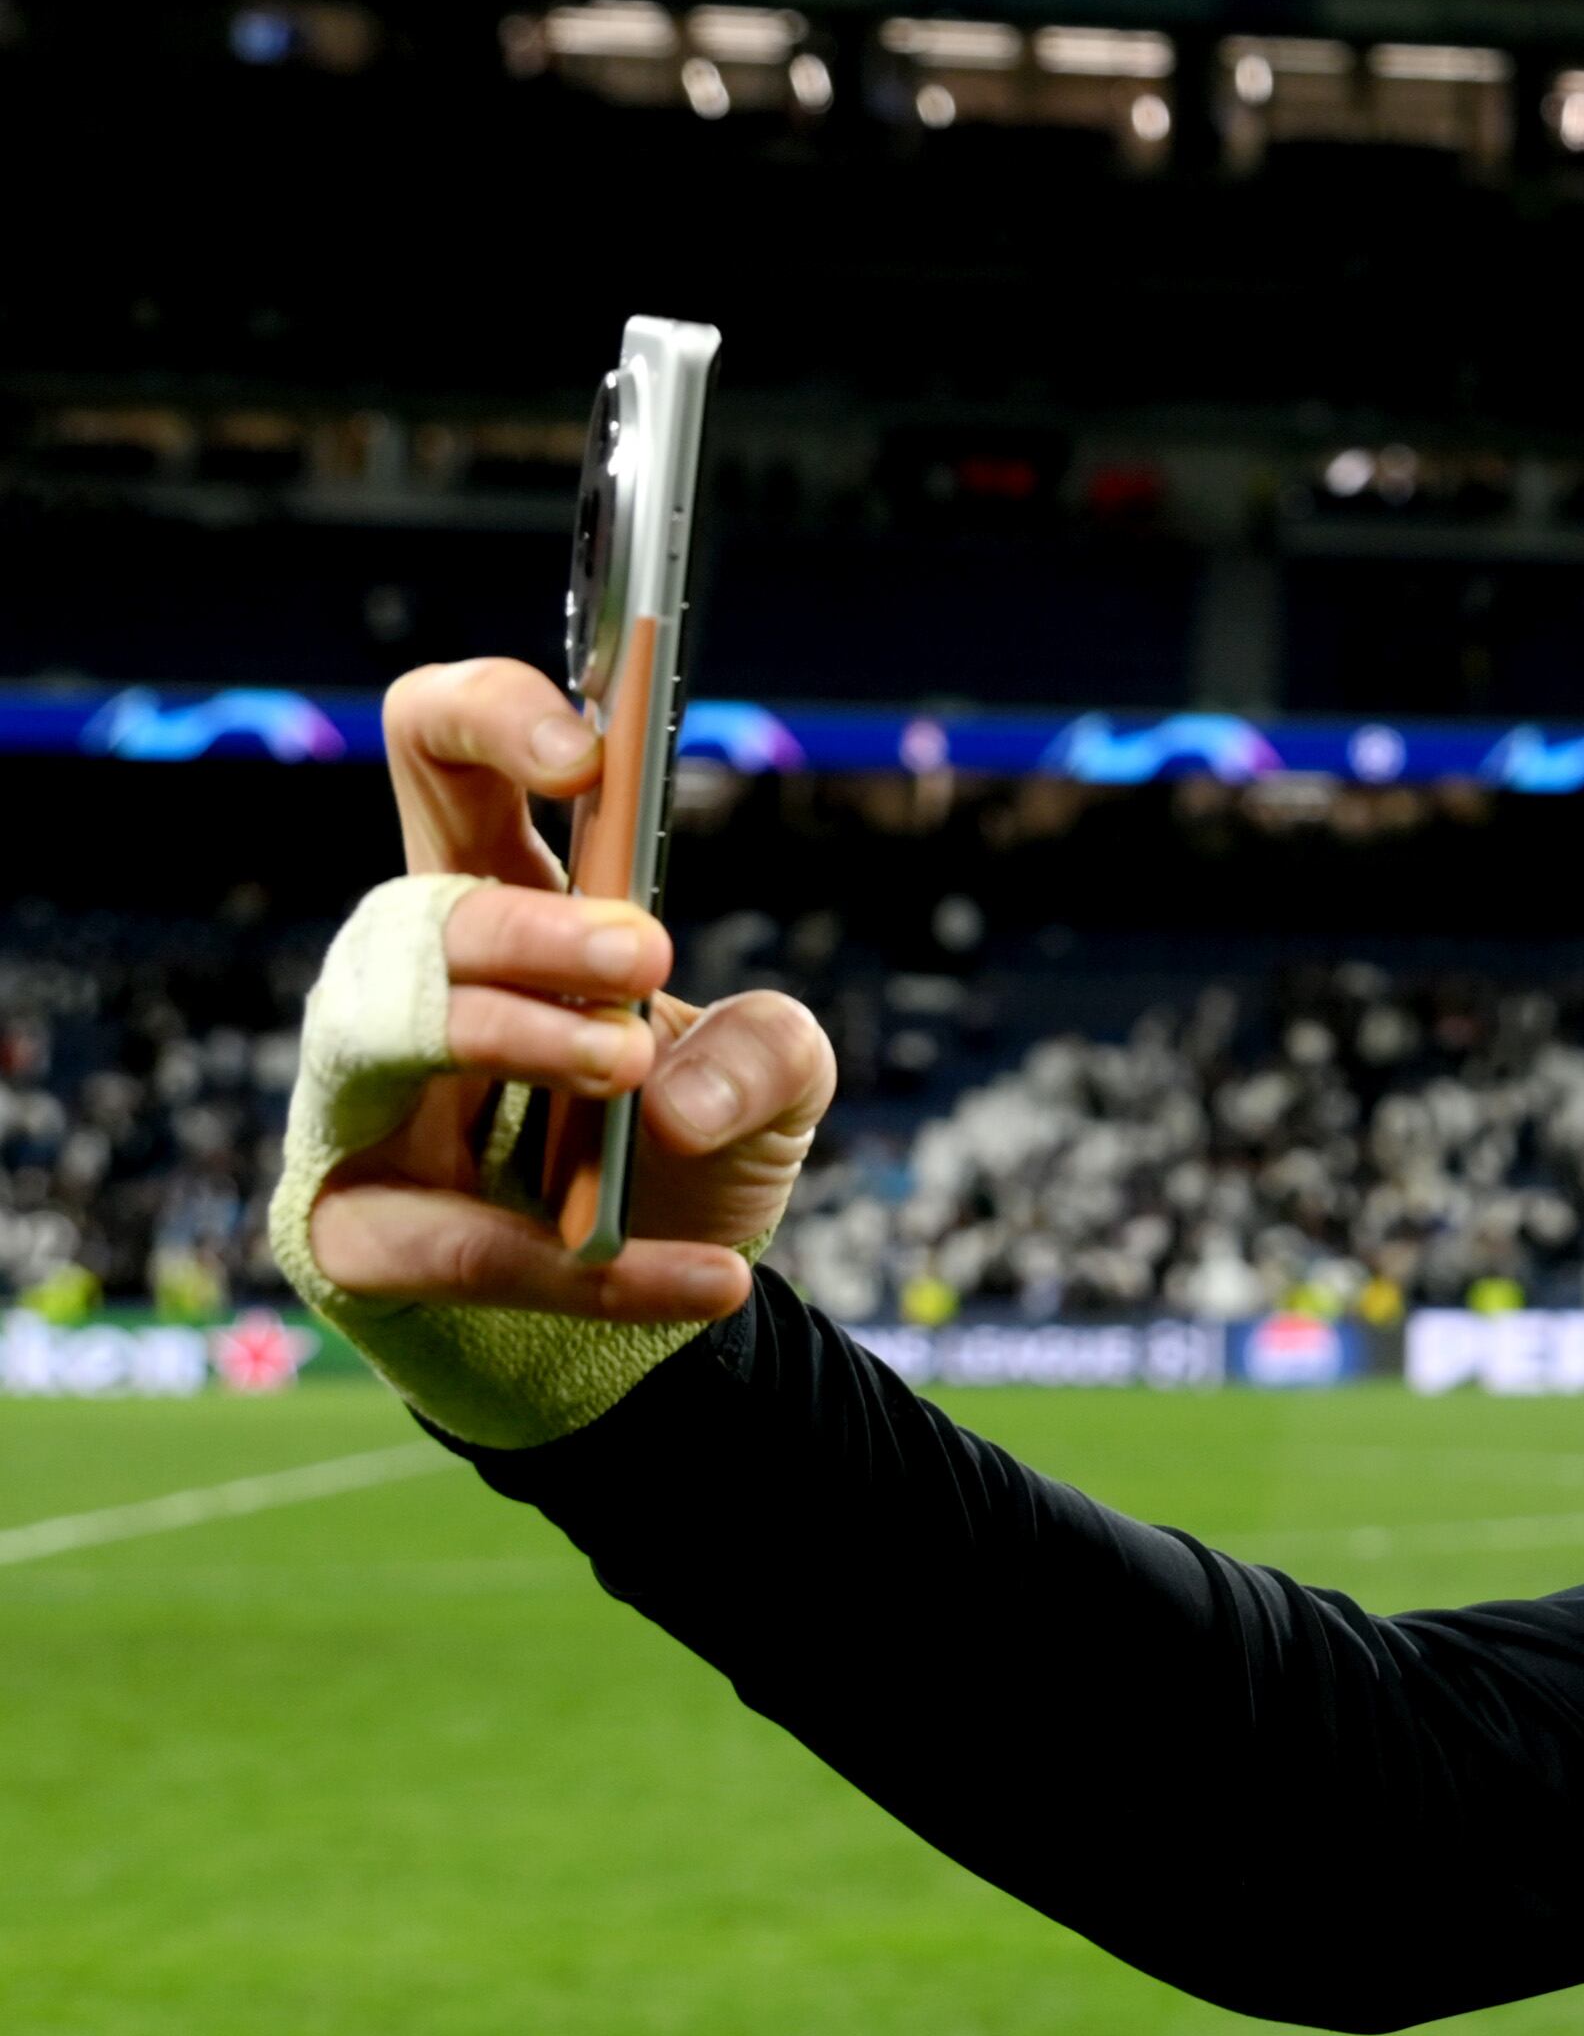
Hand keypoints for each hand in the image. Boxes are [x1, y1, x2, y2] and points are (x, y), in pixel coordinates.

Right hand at [297, 658, 836, 1324]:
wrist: (667, 1317)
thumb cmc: (685, 1153)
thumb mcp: (776, 1084)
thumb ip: (771, 1052)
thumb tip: (674, 1095)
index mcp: (503, 907)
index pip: (440, 754)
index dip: (489, 718)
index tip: (590, 754)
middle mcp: (407, 987)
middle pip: (412, 907)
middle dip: (522, 926)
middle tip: (643, 956)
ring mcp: (359, 1104)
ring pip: (379, 1038)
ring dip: (511, 1040)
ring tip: (630, 1072)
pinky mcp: (355, 1232)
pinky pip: (451, 1243)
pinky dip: (585, 1267)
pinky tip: (709, 1275)